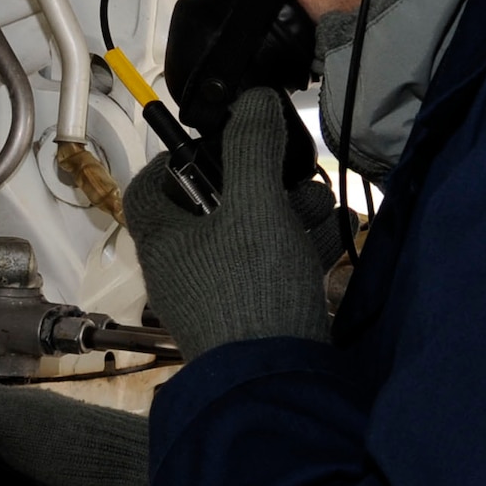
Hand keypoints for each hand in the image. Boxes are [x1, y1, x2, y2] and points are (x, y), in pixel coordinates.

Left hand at [122, 87, 333, 360]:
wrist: (278, 386)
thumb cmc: (251, 290)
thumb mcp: (254, 205)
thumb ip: (253, 146)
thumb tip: (252, 100)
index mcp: (164, 238)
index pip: (151, 185)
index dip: (180, 155)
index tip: (219, 140)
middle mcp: (186, 266)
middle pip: (217, 204)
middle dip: (264, 181)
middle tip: (296, 174)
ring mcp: (223, 294)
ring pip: (254, 234)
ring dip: (292, 211)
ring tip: (322, 207)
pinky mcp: (258, 315)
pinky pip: (276, 267)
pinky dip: (303, 246)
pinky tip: (335, 235)